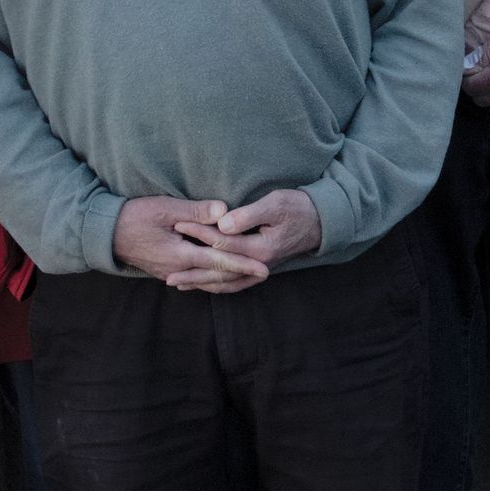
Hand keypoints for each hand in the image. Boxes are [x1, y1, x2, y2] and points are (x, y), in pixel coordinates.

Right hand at [114, 195, 269, 292]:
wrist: (105, 233)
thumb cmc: (134, 216)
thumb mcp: (164, 208)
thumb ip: (195, 211)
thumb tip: (224, 211)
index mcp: (180, 255)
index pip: (219, 262)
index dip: (243, 265)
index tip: (264, 268)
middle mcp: (178, 269)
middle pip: (216, 276)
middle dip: (242, 275)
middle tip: (265, 274)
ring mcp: (170, 273)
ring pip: (206, 280)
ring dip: (228, 280)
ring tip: (249, 277)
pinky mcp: (166, 270)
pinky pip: (194, 279)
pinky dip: (210, 280)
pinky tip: (219, 279)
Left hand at [185, 188, 320, 286]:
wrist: (321, 221)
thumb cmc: (298, 207)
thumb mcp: (275, 204)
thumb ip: (248, 216)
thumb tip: (222, 225)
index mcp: (260, 248)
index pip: (221, 242)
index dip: (198, 232)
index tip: (177, 224)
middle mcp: (258, 264)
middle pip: (219, 270)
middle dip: (193, 271)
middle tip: (168, 274)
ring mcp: (260, 269)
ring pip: (226, 282)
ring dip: (202, 283)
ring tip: (179, 284)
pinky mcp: (261, 268)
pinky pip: (236, 283)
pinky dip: (219, 285)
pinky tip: (205, 285)